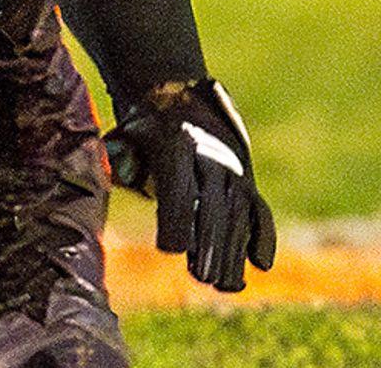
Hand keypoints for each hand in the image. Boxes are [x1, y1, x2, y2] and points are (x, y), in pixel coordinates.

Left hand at [104, 78, 280, 293]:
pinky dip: (264, 236)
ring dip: (234, 252)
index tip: (171, 249)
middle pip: (214, 205)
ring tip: (224, 286)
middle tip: (203, 277)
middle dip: (210, 243)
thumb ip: (121, 157)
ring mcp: (235, 169)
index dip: (177, 219)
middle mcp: (211, 156)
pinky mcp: (248, 182)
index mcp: (177, 145)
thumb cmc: (142, 129)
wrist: (176, 95)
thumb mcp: (126, 136)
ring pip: (239, 214)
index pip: (179, 187)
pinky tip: (260, 264)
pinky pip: (260, 210)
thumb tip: (117, 173)